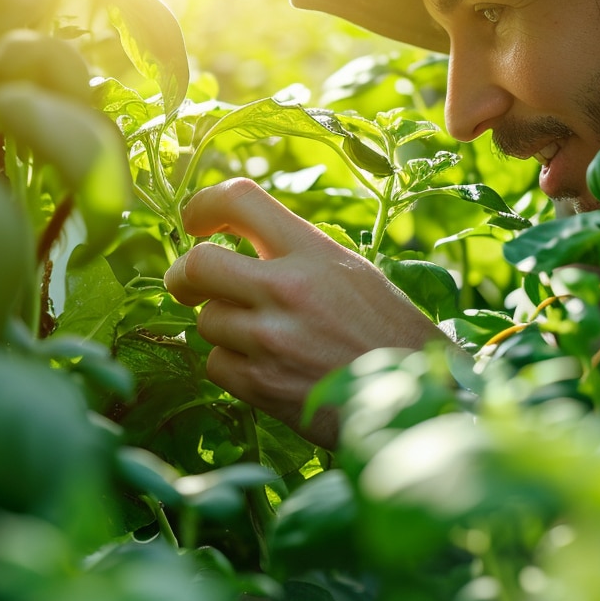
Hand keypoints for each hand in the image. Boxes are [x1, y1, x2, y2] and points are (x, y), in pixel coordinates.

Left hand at [164, 178, 445, 447]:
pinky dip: (231, 366)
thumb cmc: (388, 333)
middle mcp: (288, 288)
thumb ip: (296, 253)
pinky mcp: (262, 385)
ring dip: (223, 328)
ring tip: (262, 339)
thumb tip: (236, 241)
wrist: (416, 399)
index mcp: (314, 251)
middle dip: (184, 274)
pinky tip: (265, 368)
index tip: (196, 222)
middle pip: (199, 263)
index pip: (239, 200)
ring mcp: (272, 339)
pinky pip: (215, 364)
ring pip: (206, 320)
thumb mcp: (352, 273)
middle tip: (188, 283)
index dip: (204, 206)